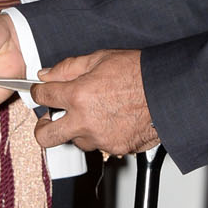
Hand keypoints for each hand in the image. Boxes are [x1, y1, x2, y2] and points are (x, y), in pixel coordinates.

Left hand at [32, 49, 157, 154]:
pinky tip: (113, 120)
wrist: (169, 92)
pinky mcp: (116, 148)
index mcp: (78, 96)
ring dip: (78, 130)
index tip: (41, 92)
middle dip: (42, 128)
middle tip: (48, 121)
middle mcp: (85, 121)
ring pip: (76, 141)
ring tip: (94, 114)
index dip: (38, 92)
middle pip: (45, 137)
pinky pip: (100, 145)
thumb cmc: (140, 73)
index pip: (42, 97)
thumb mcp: (101, 59)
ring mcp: (100, 138)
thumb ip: (68, 68)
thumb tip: (47, 74)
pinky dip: (102, 135)